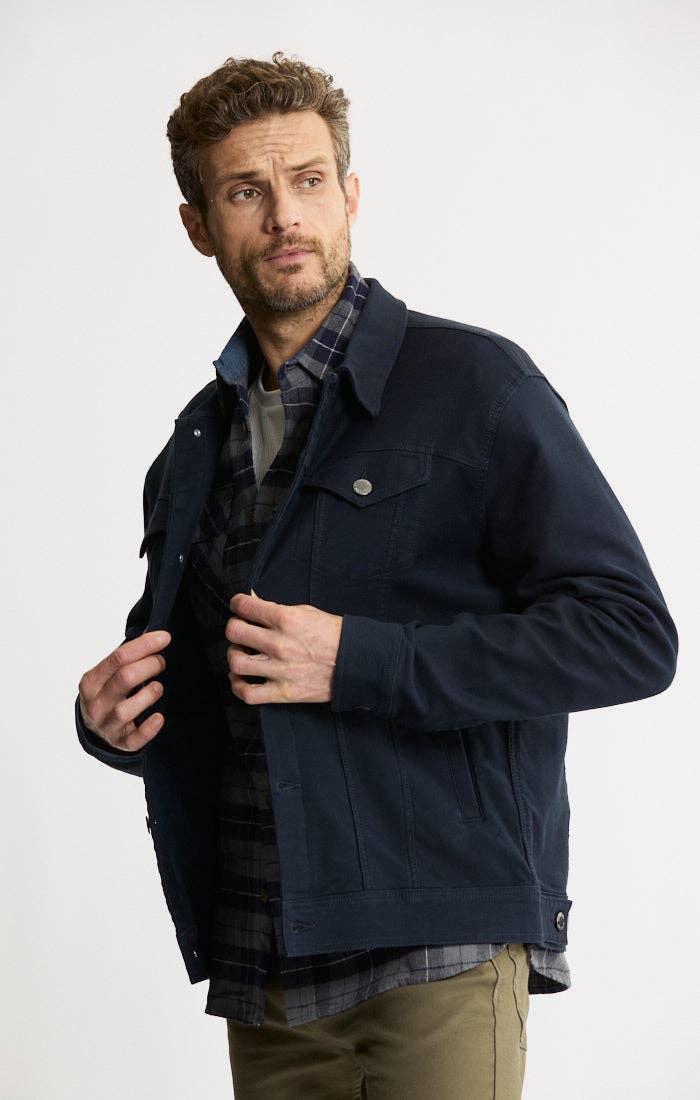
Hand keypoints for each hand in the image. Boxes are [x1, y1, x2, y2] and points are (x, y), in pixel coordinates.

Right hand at [78, 630, 170, 751]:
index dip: (144, 645)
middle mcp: (95, 704)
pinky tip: (159, 717)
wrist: (95, 729)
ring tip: (158, 687)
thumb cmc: (108, 693)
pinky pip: (135, 739)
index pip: (118, 657)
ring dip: (150, 694)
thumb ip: (128, 654)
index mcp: (91, 681)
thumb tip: (152, 626)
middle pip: (125, 679)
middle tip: (162, 662)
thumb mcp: (109, 673)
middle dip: (150, 666)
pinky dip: (149, 728)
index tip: (165, 637)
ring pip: (127, 710)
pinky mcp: (120, 743)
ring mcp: (106, 725)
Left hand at [226, 590, 342, 704]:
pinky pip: (248, 693)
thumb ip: (277, 609)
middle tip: (240, 630)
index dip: (236, 604)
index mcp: (286, 619)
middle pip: (235, 632)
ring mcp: (280, 670)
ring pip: (236, 662)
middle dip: (234, 627)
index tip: (238, 606)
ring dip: (234, 655)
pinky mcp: (284, 692)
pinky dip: (238, 686)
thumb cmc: (332, 634)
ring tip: (241, 653)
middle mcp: (280, 644)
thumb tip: (253, 603)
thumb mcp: (306, 612)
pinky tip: (240, 678)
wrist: (356, 662)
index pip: (245, 607)